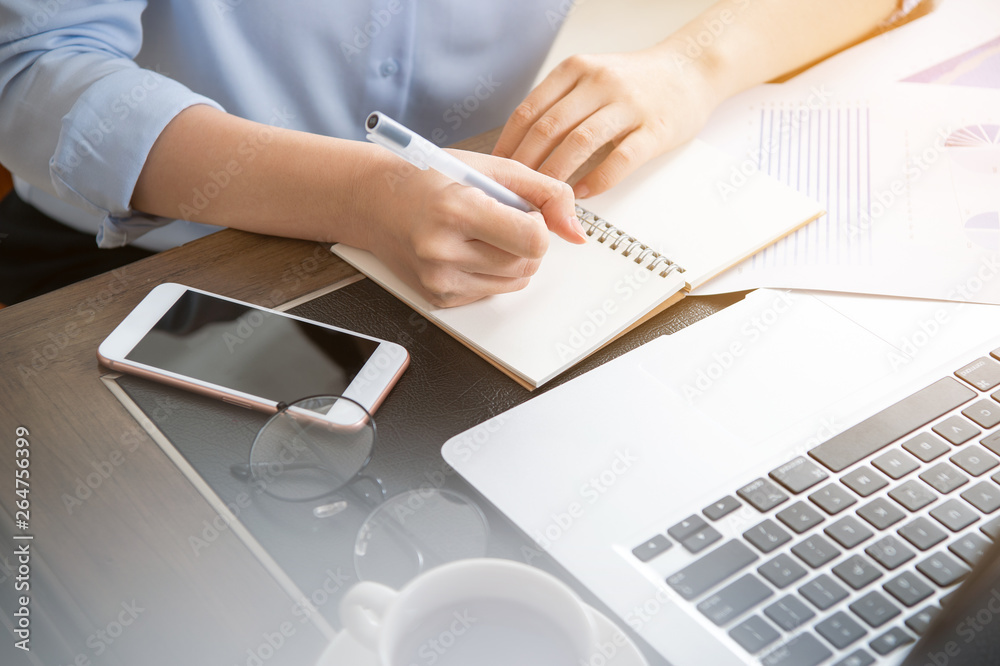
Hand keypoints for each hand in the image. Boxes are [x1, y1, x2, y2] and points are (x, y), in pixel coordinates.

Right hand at [361, 149, 584, 307]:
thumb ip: (544, 192)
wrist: (373, 202)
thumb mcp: (489, 168)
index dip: (538, 225)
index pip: (534, 239)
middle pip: (528, 264)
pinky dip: (490, 272)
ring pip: (515, 282)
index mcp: (456, 210)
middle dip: (527, 242)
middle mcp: (443, 251)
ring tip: (482, 233)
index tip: (521, 212)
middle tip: (498, 218)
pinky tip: (465, 249)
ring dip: (512, 259)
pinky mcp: (439, 299)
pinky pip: (491, 292)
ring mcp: (439, 280)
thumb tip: (578, 231)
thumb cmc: (428, 179)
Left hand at [493, 46, 720, 197]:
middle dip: (526, 166)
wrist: (691, 71)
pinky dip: (596, 181)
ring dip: (556, 176)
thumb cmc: (636, 83)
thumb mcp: (590, 78)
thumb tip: (518, 148)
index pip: (529, 111)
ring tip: (544, 199)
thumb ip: (559, 104)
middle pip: (549, 129)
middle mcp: (599, 82)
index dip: (508, 145)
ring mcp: (628, 105)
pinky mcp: (654, 129)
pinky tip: (582, 194)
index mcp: (576, 70)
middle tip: (516, 193)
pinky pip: (619, 160)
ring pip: (579, 144)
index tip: (497, 172)